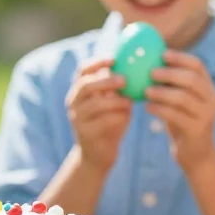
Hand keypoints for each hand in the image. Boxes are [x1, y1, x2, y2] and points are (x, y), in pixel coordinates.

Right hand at [66, 57, 132, 172]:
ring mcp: (77, 119)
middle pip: (85, 85)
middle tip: (124, 79)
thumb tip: (140, 67)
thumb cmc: (109, 124)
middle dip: (105, 80)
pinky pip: (101, 121)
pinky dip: (116, 116)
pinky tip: (128, 114)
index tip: (115, 58)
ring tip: (130, 99)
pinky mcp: (86, 134)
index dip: (97, 62)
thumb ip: (119, 89)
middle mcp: (74, 103)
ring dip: (114, 100)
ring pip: (94, 104)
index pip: (82, 70)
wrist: (98, 156)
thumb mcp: (114, 103)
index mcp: (79, 91)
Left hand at [146, 51, 214, 168]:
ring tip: (145, 91)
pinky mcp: (197, 130)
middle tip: (149, 72)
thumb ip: (172, 85)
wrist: (196, 154)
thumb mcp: (181, 101)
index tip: (161, 54)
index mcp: (208, 88)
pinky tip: (147, 107)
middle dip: (169, 74)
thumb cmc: (183, 121)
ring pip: (182, 98)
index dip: (180, 57)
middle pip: (191, 80)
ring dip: (161, 92)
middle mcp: (211, 99)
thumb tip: (149, 61)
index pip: (197, 65)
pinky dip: (159, 109)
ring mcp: (206, 115)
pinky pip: (176, 116)